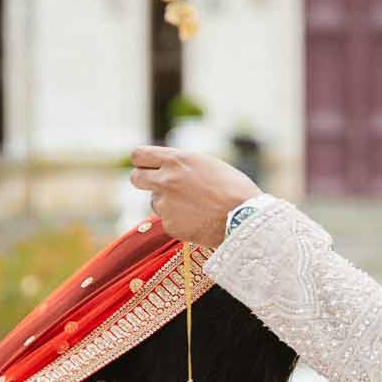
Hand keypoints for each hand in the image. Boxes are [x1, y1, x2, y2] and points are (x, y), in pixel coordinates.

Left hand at [129, 147, 258, 247]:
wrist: (245, 218)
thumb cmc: (234, 188)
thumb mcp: (207, 164)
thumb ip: (182, 165)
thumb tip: (167, 168)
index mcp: (177, 160)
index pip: (139, 155)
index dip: (143, 162)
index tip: (148, 166)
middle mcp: (166, 180)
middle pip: (135, 178)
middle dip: (144, 181)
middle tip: (160, 186)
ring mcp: (165, 204)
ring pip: (155, 202)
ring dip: (168, 203)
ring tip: (195, 206)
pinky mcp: (170, 225)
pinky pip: (168, 221)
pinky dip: (180, 221)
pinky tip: (199, 220)